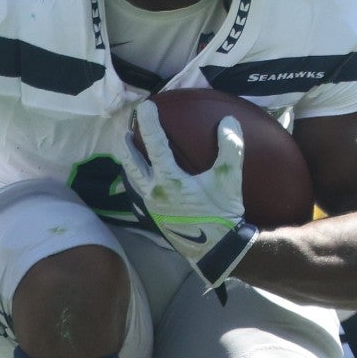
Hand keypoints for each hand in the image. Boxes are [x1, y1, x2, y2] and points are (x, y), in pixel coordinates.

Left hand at [122, 100, 256, 288]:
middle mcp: (154, 192)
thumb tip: (227, 121)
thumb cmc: (222, 214)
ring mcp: (152, 206)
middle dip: (127, 144)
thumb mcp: (229, 180)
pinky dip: (138, 180)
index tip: (144, 107)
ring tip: (128, 149)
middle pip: (132, 162)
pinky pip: (139, 193)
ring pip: (133, 179)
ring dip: (129, 162)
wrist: (216, 250)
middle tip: (126, 128)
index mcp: (170, 180)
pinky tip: (144, 178)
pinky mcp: (155, 217)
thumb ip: (230, 148)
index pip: (155, 144)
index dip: (149, 123)